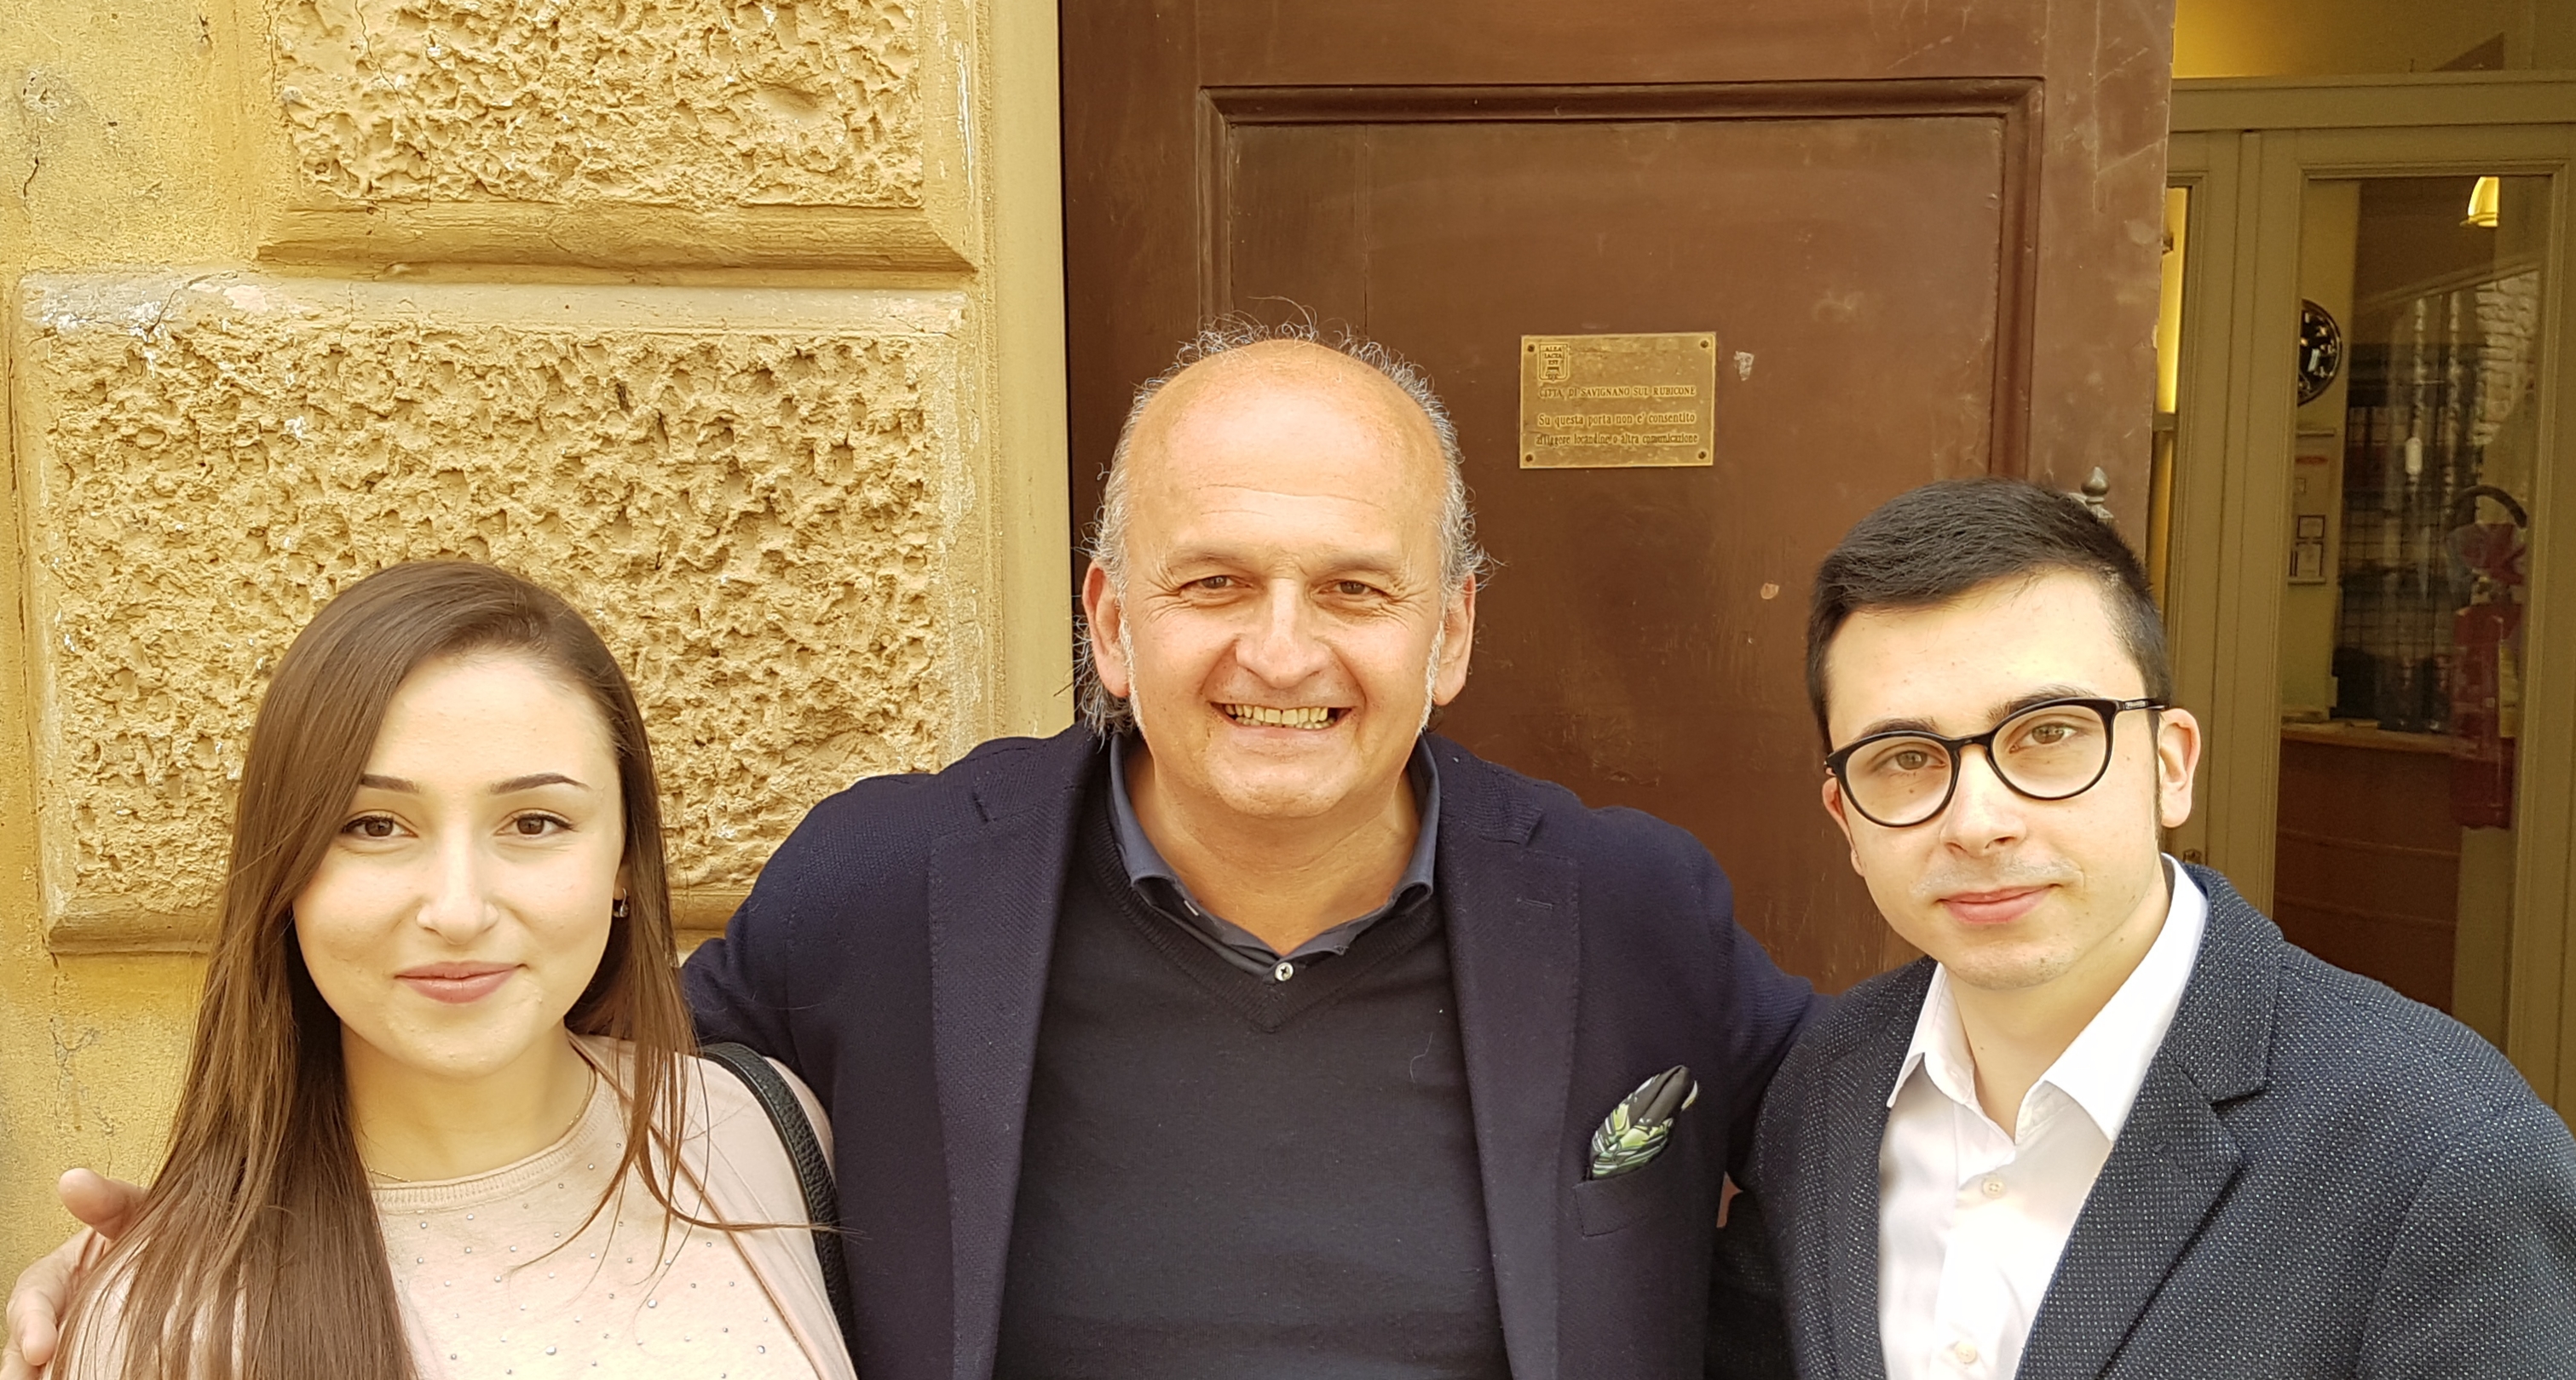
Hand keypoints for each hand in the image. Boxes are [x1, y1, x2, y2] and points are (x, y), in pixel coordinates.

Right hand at [3, 1171, 144, 1379]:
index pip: (29, 1303)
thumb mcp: (133, 1211)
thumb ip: (107, 1199)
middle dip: (24, 1368)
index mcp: (52, 1279)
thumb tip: (72, 1180)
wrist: (190, 1257)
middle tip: (33, 1379)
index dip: (32, 1325)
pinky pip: (77, 1370)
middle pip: (24, 1352)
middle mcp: (54, 1316)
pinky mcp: (92, 1360)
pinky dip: (76, 1374)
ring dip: (42, 1377)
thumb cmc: (150, 1231)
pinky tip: (87, 1379)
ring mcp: (71, 1341)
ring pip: (45, 1369)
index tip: (40, 1348)